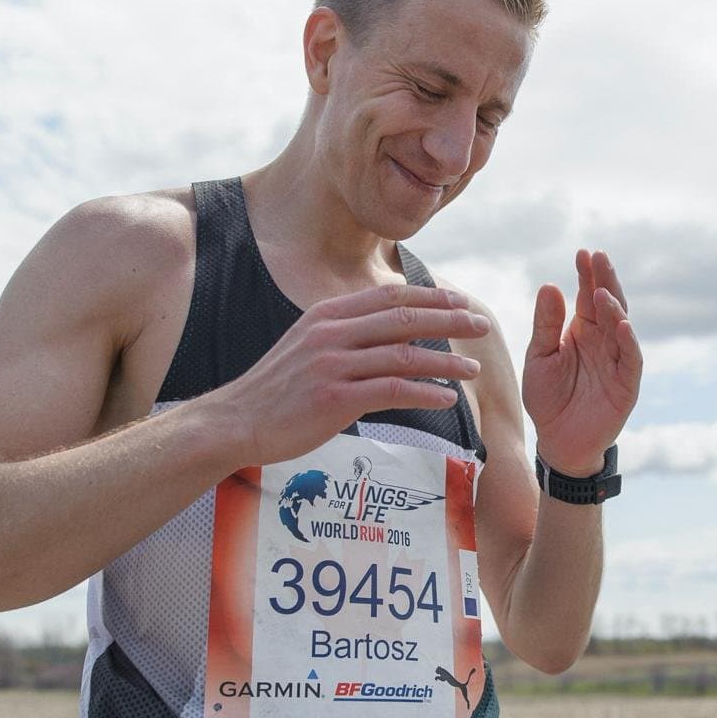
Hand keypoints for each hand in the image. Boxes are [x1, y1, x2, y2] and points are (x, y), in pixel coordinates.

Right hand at [203, 284, 489, 465]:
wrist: (235, 421)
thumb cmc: (276, 390)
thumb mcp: (307, 346)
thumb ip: (344, 334)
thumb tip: (390, 332)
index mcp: (327, 314)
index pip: (389, 296)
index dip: (430, 297)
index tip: (460, 302)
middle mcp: (331, 332)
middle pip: (403, 318)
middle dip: (448, 320)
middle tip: (481, 325)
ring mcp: (332, 365)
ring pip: (402, 354)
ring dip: (444, 361)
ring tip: (473, 370)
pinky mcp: (333, 399)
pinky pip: (391, 391)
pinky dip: (424, 393)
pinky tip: (446, 399)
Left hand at [524, 249, 642, 475]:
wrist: (557, 441)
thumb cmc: (548, 399)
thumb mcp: (539, 357)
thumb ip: (545, 325)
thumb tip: (549, 286)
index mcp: (582, 331)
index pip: (586, 296)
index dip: (586, 274)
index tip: (582, 253)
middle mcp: (603, 341)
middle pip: (608, 305)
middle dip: (604, 281)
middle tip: (599, 258)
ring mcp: (617, 361)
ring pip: (621, 328)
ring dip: (614, 309)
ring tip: (601, 292)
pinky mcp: (626, 385)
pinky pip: (631, 360)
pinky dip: (628, 342)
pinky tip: (622, 325)